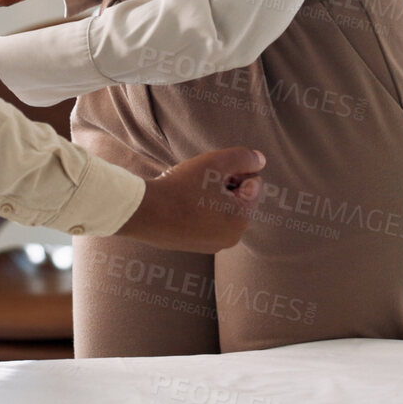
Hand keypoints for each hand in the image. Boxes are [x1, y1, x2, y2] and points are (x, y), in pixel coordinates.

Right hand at [114, 147, 266, 253]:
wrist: (143, 212)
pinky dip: (197, 210)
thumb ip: (243, 157)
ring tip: (187, 193)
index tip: (211, 173)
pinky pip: (205, 221)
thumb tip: (260, 160)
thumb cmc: (180, 187)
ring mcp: (212, 245)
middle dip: (224, 185)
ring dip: (210, 196)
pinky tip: (180, 205)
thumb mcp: (215, 162)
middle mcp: (231, 238)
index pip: (253, 183)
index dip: (234, 170)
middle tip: (199, 181)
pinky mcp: (194, 246)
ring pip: (221, 209)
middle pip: (238, 198)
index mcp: (241, 220)